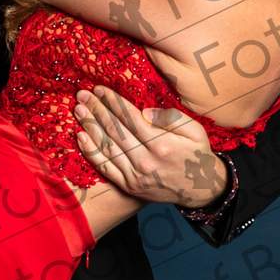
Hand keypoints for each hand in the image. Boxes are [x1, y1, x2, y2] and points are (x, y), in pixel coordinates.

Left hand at [73, 87, 228, 206]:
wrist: (201, 189)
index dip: (112, 102)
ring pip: (106, 147)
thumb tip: (144, 112)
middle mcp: (145, 160)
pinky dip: (91, 152)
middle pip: (114, 130)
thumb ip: (171, 118)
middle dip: (96, 110)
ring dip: (90, 127)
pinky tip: (80, 137)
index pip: (129, 118)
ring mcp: (135, 176)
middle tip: (82, 95)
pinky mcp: (129, 186)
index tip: (100, 90)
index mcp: (161, 144)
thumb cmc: (196, 154)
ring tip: (78, 110)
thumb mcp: (194, 130)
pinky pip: (105, 167)